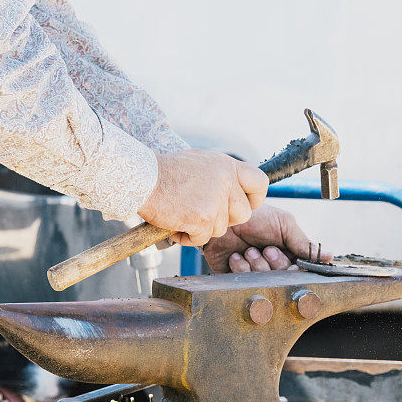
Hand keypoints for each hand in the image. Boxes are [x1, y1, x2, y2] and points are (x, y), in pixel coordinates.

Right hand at [138, 150, 267, 246]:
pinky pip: (203, 239)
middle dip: (226, 220)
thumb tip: (235, 190)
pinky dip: (188, 237)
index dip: (255, 199)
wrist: (141, 178)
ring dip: (203, 228)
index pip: (260, 183)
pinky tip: (176, 225)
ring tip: (183, 215)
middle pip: (243, 214)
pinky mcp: (202, 218)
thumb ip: (221, 176)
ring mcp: (215, 200)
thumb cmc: (165, 172)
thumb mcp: (200, 162)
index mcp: (227, 165)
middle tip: (205, 215)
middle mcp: (225, 181)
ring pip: (221, 229)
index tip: (244, 205)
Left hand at [201, 205, 331, 272]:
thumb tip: (329, 256)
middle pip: (282, 280)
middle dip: (274, 264)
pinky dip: (240, 269)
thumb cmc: (254, 215)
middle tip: (265, 248)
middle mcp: (273, 266)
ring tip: (248, 249)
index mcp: (288, 254)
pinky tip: (236, 257)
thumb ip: (304, 242)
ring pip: (264, 283)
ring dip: (256, 265)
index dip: (292, 269)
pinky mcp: (236, 280)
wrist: (222, 215)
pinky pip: (244, 284)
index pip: (299, 273)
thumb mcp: (284, 224)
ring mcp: (255, 274)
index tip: (285, 256)